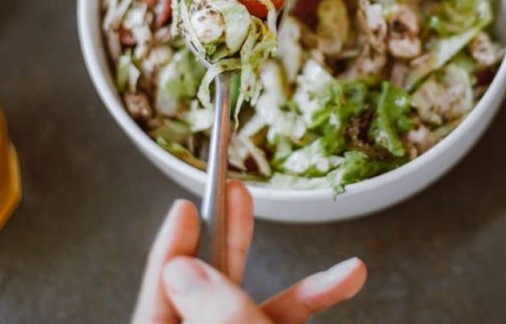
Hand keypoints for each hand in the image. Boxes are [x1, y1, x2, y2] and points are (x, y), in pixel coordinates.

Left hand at [132, 182, 366, 323]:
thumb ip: (214, 307)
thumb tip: (184, 267)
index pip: (161, 292)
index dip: (174, 245)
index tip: (187, 206)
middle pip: (205, 290)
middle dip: (230, 241)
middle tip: (238, 194)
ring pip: (252, 305)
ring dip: (295, 279)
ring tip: (324, 252)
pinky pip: (281, 321)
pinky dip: (312, 299)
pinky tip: (343, 279)